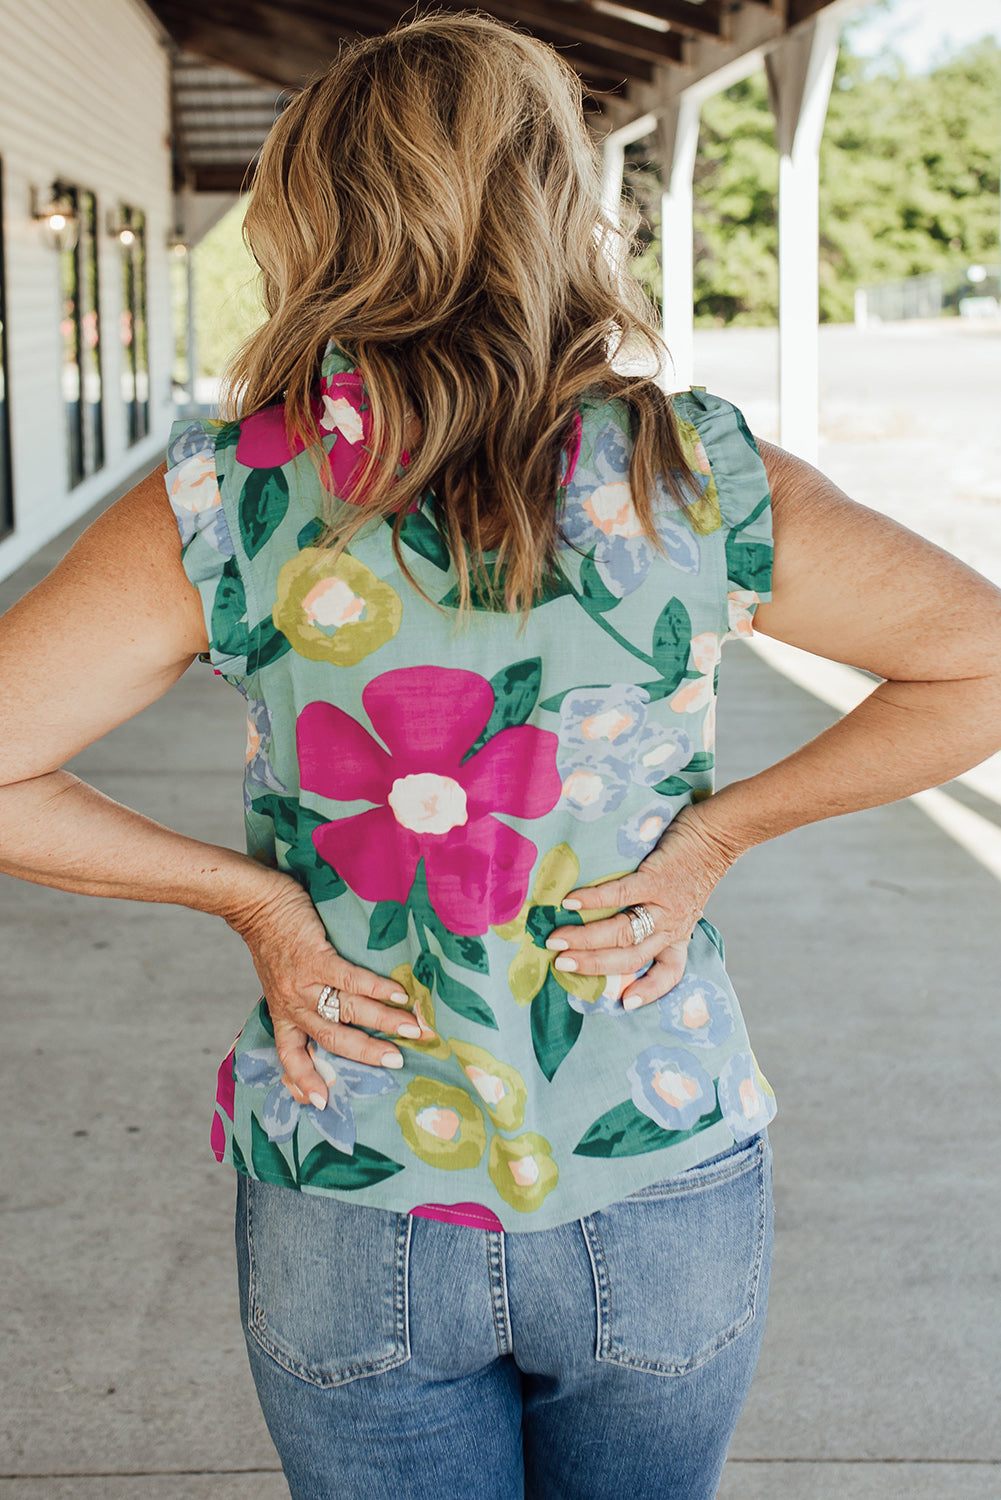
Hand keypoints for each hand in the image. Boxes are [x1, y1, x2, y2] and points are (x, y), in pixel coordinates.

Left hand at [227, 873, 435, 1107]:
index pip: (290, 1055)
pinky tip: (399, 994)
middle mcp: (292, 1004)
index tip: (321, 1104)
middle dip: (366, 1053)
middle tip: (397, 1061)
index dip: (304, 1080)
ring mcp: (303, 982)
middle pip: (331, 1038)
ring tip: (413, 1028)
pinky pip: (349, 979)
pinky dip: (377, 989)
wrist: (256, 903)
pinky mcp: (314, 956)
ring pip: (346, 1011)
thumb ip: (300, 998)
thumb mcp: (278, 979)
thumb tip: (333, 1010)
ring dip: (383, 1021)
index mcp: (283, 1013)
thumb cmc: (273, 940)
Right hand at [543, 804, 738, 1009]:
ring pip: (622, 932)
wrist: (717, 834)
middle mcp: (672, 926)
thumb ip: (657, 917)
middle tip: (560, 963)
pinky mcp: (657, 878)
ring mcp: (665, 904)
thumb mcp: (682, 902)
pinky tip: (570, 903)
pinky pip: (620, 895)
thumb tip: (614, 925)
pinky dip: (592, 900)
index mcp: (678, 935)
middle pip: (630, 957)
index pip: (669, 973)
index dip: (649, 991)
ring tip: (556, 939)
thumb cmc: (692, 867)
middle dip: (592, 964)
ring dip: (585, 938)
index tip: (626, 1005)